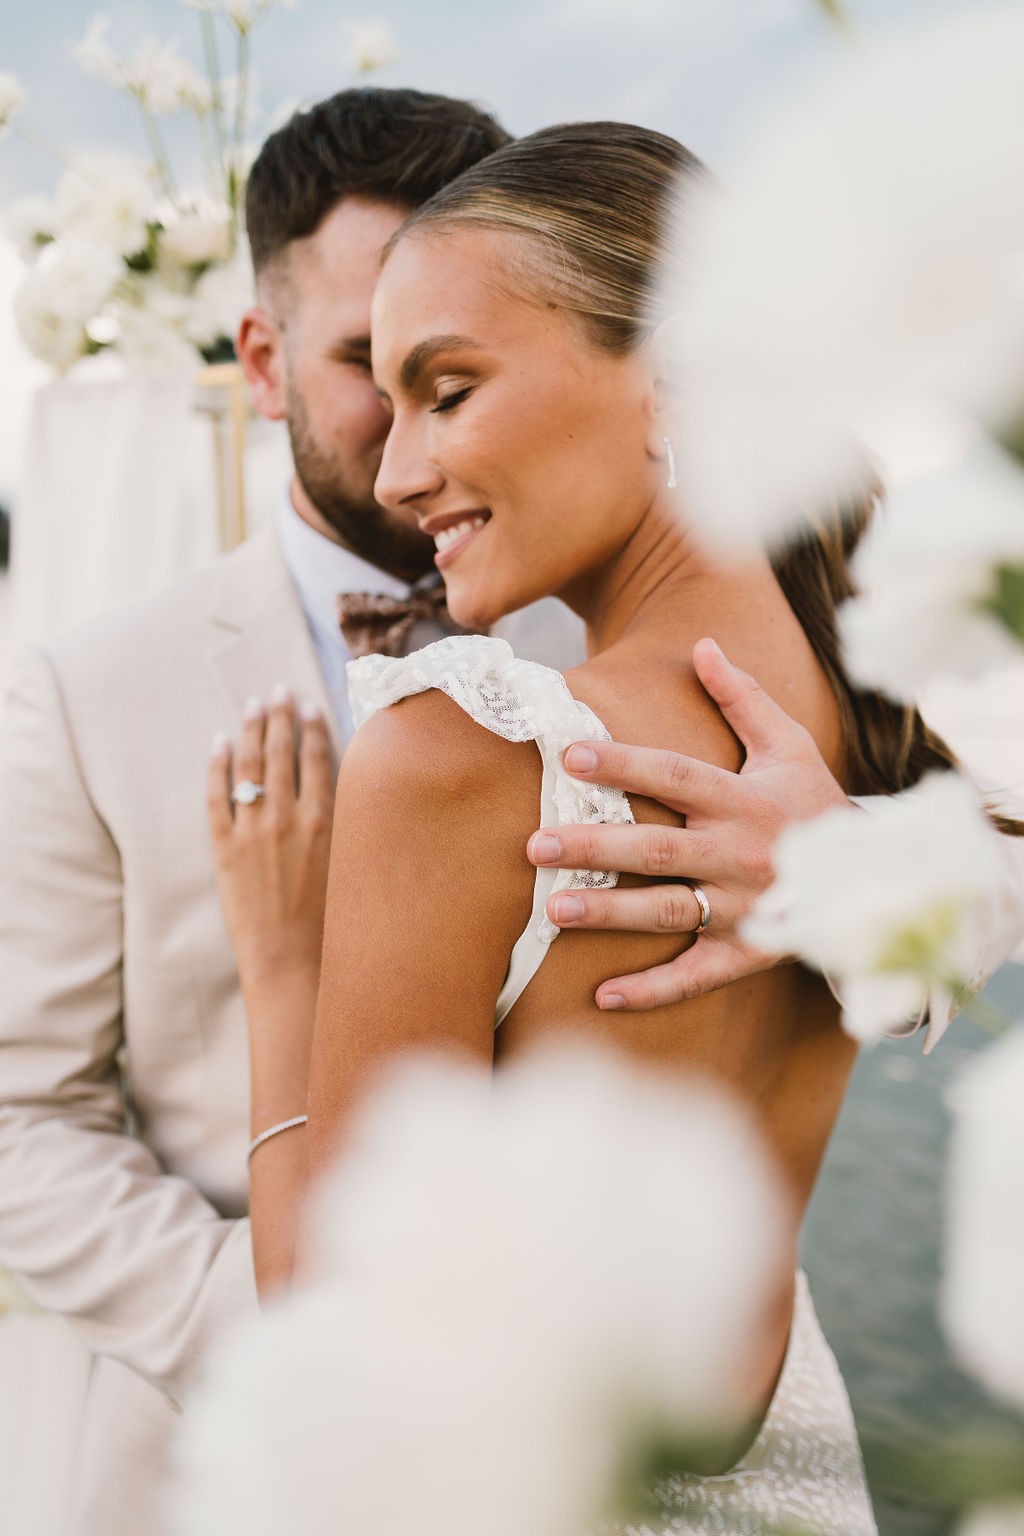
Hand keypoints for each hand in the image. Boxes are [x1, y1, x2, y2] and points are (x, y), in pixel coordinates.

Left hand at [208, 687, 333, 989]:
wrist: (291, 962)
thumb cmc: (332, 923)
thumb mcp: (354, 866)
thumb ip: (351, 827)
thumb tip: (357, 793)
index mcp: (325, 820)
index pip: (318, 758)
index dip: (312, 728)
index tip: (308, 705)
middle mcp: (288, 817)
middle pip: (280, 753)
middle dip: (278, 717)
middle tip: (276, 691)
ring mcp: (252, 831)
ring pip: (248, 766)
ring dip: (250, 730)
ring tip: (252, 705)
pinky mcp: (224, 849)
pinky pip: (216, 796)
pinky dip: (217, 766)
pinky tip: (219, 744)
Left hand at [527, 637, 850, 1008]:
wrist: (874, 875)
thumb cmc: (814, 802)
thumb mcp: (790, 744)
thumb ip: (743, 698)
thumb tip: (702, 644)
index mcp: (745, 800)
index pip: (676, 776)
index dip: (625, 764)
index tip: (570, 754)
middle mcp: (740, 854)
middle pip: (658, 849)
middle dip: (595, 846)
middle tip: (536, 844)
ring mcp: (743, 908)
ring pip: (669, 911)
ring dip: (610, 912)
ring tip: (554, 909)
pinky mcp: (747, 953)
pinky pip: (697, 977)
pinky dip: (652, 990)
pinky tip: (602, 995)